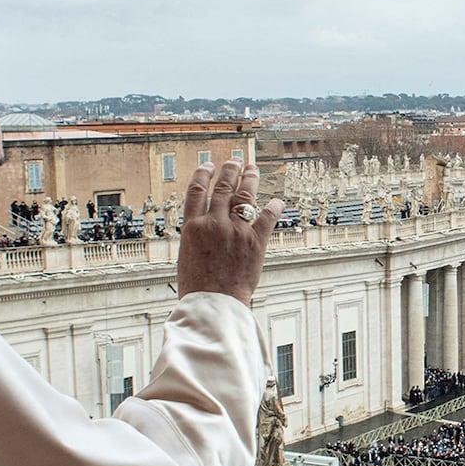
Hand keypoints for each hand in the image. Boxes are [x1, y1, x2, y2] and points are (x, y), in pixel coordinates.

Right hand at [176, 158, 281, 304]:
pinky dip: (274, 206)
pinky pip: (267, 217)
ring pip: (244, 195)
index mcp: (192, 226)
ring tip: (252, 169)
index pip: (197, 190)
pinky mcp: (256, 241)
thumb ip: (197, 234)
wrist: (213, 304)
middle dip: (231, 170)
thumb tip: (204, 221)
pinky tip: (276, 200)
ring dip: (250, 179)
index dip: (204, 173)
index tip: (209, 166)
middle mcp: (214, 223)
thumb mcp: (187, 254)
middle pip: (223, 187)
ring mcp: (236, 231)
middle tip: (236, 161)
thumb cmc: (197, 286)